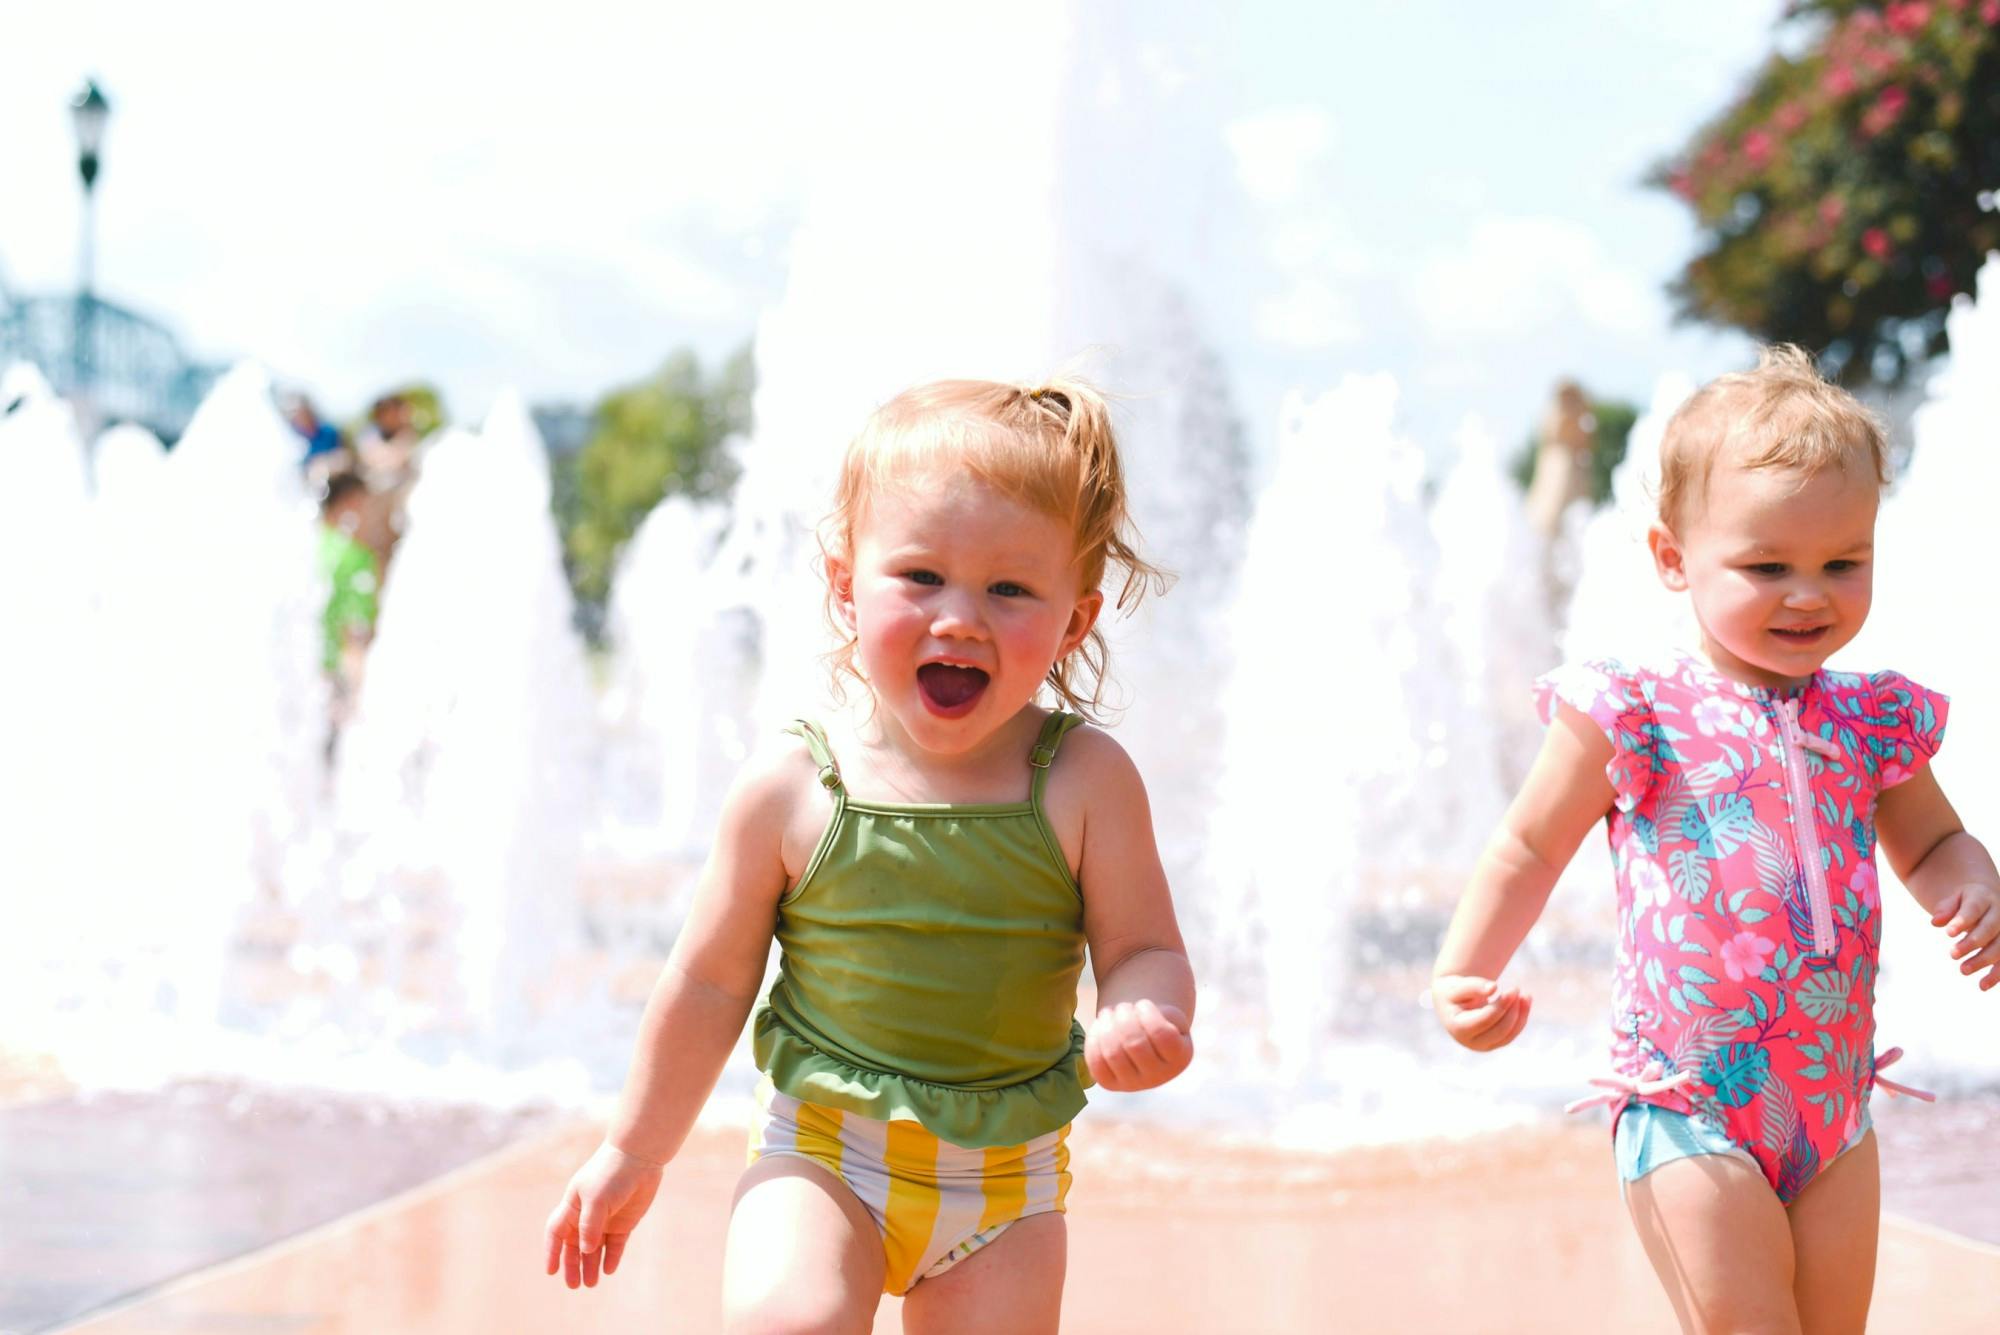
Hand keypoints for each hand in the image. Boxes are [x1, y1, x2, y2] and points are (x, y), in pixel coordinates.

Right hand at [542, 1141, 664, 1288]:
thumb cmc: (611, 1174)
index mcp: (572, 1206)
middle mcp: (586, 1215)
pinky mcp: (624, 1223)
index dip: (552, 1252)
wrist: (639, 1158)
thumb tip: (586, 1250)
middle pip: (574, 1246)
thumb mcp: (596, 1199)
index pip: (556, 1233)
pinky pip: (614, 1245)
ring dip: (591, 1265)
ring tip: (591, 1284)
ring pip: (594, 1249)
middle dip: (572, 1265)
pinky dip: (611, 1257)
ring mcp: (605, 1220)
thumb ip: (590, 1225)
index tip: (550, 1271)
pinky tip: (608, 1270)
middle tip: (573, 1285)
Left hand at [1085, 999, 1192, 1091]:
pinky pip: (1096, 1062)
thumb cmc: (1158, 1022)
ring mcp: (1132, 1083)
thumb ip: (1164, 1013)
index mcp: (1179, 1058)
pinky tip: (1101, 1025)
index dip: (1148, 1014)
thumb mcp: (1170, 1014)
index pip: (1162, 1035)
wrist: (1143, 1041)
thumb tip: (1139, 1013)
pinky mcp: (1109, 1083)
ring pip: (1113, 1054)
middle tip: (1123, 1007)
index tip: (1143, 1004)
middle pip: (1135, 1044)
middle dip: (1125, 1017)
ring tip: (1110, 1013)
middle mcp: (1158, 1077)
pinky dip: (1094, 1038)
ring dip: (1108, 1025)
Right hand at [1432, 975, 1532, 1050]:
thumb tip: (1494, 987)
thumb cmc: (1454, 991)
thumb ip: (1474, 985)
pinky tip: (1525, 1001)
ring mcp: (1483, 1046)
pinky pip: (1512, 1034)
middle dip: (1513, 1010)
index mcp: (1458, 1028)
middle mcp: (1470, 1042)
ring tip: (1525, 995)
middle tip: (1517, 988)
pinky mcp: (1493, 1044)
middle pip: (1500, 1030)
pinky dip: (1521, 1018)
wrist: (1451, 1001)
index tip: (1514, 988)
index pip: (1485, 1020)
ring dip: (1521, 1015)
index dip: (1502, 1006)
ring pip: (1509, 1034)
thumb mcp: (1458, 986)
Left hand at [1931, 882, 1999, 990]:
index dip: (1962, 921)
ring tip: (1962, 970)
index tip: (1948, 933)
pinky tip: (1982, 985)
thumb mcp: (1953, 899)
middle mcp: (1999, 913)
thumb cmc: (1964, 901)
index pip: (1974, 908)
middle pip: (1990, 928)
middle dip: (1972, 942)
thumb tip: (1935, 922)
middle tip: (1952, 954)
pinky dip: (1997, 974)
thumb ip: (1945, 909)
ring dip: (1984, 960)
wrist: (1989, 899)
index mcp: (1984, 897)